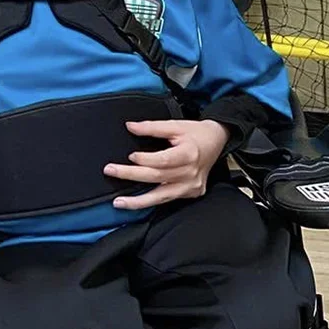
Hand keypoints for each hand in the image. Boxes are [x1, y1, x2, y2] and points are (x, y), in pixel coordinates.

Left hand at [106, 120, 230, 209]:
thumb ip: (152, 127)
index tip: (130, 156)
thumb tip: (131, 127)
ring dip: (138, 201)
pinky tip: (136, 203)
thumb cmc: (197, 133)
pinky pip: (168, 199)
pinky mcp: (191, 193)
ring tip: (119, 202)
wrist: (217, 141)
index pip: (162, 160)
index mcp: (189, 154)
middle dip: (131, 175)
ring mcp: (191, 186)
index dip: (145, 159)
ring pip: (161, 197)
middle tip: (111, 171)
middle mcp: (191, 173)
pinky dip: (151, 202)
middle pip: (157, 177)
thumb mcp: (176, 126)